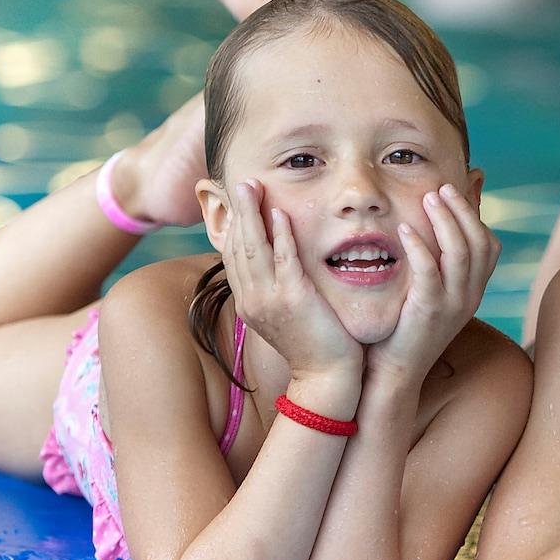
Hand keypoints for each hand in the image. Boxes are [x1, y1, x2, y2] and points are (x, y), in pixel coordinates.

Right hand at [223, 179, 358, 379]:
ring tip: (252, 186)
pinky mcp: (294, 299)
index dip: (233, 226)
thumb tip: (276, 268)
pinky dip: (280, 235)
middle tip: (240, 182)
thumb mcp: (286, 315)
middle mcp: (252, 299)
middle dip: (239, 212)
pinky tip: (280, 213)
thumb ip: (276, 289)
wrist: (326, 377)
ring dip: (253, 214)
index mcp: (249, 302)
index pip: (233, 256)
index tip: (235, 201)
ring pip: (254, 248)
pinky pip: (284, 259)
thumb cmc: (313, 344)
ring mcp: (270, 300)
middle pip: (238, 246)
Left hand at [364, 184, 499, 389]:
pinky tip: (404, 230)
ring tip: (428, 197)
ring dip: (446, 219)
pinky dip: (420, 246)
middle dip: (463, 209)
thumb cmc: (404, 330)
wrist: (395, 374)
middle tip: (441, 187)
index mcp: (473, 292)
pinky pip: (430, 271)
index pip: (490, 246)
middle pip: (480, 242)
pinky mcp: (429, 311)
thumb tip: (430, 230)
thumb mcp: (428, 294)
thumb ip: (434, 264)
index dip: (476, 215)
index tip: (457, 190)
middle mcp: (470, 296)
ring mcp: (454, 304)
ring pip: (461, 251)